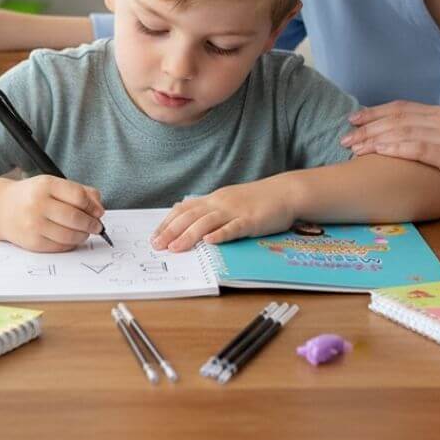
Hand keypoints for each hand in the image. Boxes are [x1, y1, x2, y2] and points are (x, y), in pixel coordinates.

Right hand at [0, 175, 105, 252]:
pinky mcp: (32, 242)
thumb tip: (99, 208)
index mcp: (46, 185)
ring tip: (85, 232)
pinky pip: (59, 246)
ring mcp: (33, 224)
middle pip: (75, 218)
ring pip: (69, 235)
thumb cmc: (33, 195)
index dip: (93, 206)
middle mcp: (38, 204)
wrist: (2, 208)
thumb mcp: (54, 184)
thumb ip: (80, 191)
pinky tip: (72, 238)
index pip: (78, 196)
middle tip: (97, 226)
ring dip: (83, 236)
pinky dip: (71, 244)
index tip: (98, 212)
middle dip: (92, 224)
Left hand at [151, 180, 295, 251]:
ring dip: (189, 235)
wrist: (284, 192)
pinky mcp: (250, 220)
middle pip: (191, 216)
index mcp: (213, 199)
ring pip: (207, 222)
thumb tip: (190, 220)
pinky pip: (233, 228)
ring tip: (175, 248)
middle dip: (171, 231)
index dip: (167, 222)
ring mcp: (235, 211)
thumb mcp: (229, 202)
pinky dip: (220, 235)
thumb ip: (211, 211)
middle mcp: (220, 203)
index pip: (184, 209)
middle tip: (157, 245)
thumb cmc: (257, 200)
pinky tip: (209, 242)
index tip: (154, 236)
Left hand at [342, 102, 439, 213]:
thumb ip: (433, 138)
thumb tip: (402, 143)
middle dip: (367, 126)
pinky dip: (392, 148)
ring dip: (373, 139)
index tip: (353, 120)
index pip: (401, 108)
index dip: (374, 112)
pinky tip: (375, 153)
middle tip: (345, 137)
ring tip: (353, 149)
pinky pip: (415, 147)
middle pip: (396, 117)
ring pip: (401, 130)